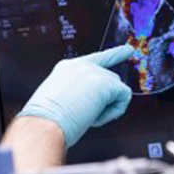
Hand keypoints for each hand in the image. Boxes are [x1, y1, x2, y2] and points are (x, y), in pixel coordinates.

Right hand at [17, 45, 134, 147]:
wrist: (44, 123)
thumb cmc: (47, 120)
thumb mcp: (60, 100)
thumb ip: (79, 93)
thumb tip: (95, 104)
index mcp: (67, 68)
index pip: (97, 59)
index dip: (115, 54)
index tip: (129, 50)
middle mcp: (81, 65)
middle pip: (109, 79)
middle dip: (105, 99)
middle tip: (84, 114)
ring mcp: (94, 72)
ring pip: (117, 90)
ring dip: (106, 108)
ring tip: (85, 116)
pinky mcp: (106, 82)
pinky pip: (124, 97)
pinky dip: (114, 112)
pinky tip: (96, 117)